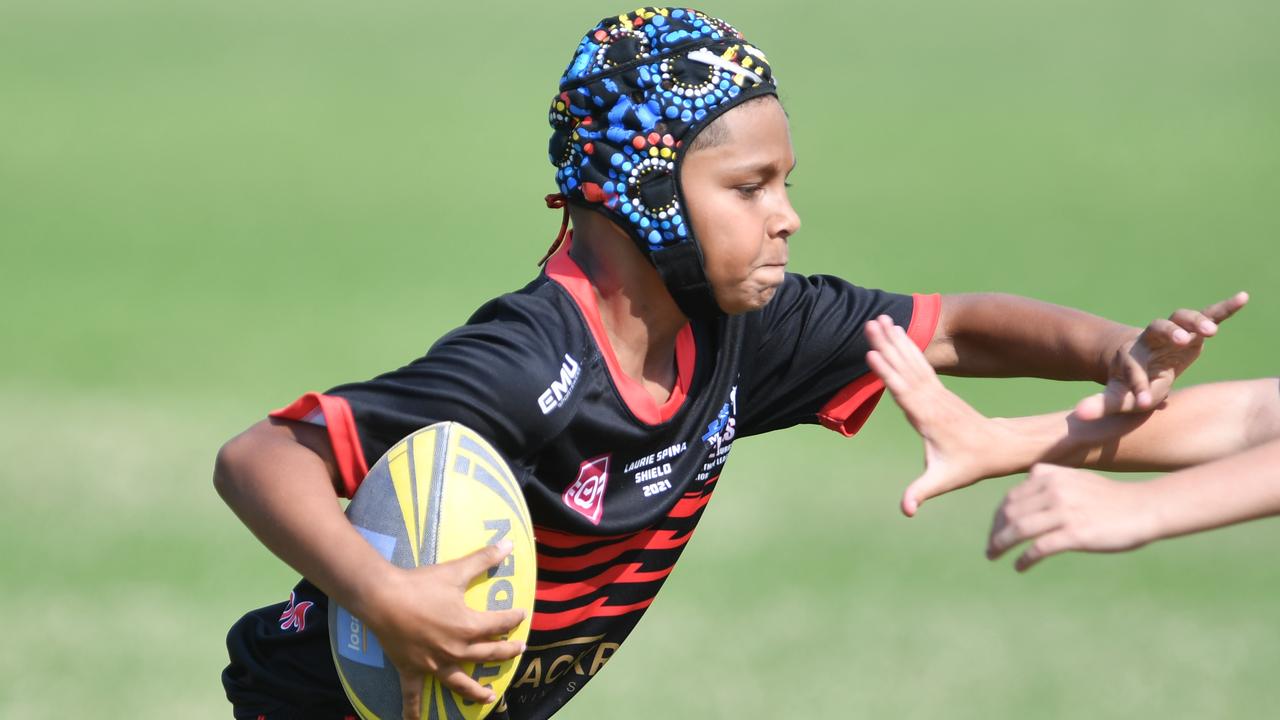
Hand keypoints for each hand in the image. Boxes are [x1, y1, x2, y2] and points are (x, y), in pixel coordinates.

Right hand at [362, 540, 526, 718]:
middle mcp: (455, 650)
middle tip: (518, 650)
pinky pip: (413, 696)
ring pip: (461, 682)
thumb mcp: (456, 571)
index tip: (521, 615)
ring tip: (490, 697)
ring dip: (476, 692)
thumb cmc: (421, 584)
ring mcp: (434, 664)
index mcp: (468, 627)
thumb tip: (508, 544)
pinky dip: (413, 711)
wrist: (383, 598)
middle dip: (506, 652)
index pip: (499, 624)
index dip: (513, 618)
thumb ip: (484, 559)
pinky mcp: (412, 670)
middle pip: (488, 655)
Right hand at [866, 315, 1020, 515]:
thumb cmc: (968, 465)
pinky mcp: (938, 389)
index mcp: (929, 418)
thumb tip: (905, 510)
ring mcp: (936, 392)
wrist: (998, 448)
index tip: (872, 355)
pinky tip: (897, 331)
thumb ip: (921, 492)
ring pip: (912, 360)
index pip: (904, 392)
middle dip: (888, 345)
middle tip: (870, 322)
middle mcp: (932, 400)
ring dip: (896, 339)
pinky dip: (907, 346)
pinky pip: (919, 363)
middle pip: (905, 368)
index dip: (888, 374)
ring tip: (880, 318)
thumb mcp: (944, 480)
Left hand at [987, 464, 1157, 570]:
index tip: (994, 531)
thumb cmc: (1110, 498)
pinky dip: (1024, 559)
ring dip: (1000, 545)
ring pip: (1018, 530)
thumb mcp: (1075, 480)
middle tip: (990, 549)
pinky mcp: (1074, 533)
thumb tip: (1020, 498)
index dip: (998, 518)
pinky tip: (1019, 567)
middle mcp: (1053, 490)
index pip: (1010, 498)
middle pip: (1009, 514)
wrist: (1144, 508)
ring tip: (994, 556)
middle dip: (995, 532)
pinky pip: (1038, 548)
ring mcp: (1063, 511)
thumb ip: (1048, 483)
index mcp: (1050, 476)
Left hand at [1077, 292, 1248, 419]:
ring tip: (1210, 330)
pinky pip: (1210, 315)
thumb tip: (1079, 416)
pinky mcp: (1194, 331)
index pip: (1135, 371)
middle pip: (1157, 329)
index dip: (1137, 387)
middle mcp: (1151, 339)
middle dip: (1169, 333)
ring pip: (1182, 318)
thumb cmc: (1130, 381)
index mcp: (1131, 357)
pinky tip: (1243, 297)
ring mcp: (1174, 332)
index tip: (1141, 403)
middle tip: (1182, 340)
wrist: (1139, 359)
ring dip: (1195, 320)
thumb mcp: (1118, 395)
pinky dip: (1225, 308)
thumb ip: (1102, 404)